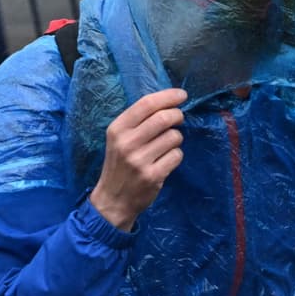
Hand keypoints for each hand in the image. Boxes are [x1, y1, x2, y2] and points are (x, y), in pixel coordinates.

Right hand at [90, 88, 187, 230]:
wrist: (113, 199)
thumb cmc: (119, 164)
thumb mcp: (119, 139)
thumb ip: (139, 121)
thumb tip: (169, 102)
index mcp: (117, 129)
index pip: (146, 104)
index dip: (168, 96)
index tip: (181, 95)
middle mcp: (127, 143)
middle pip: (164, 118)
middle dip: (177, 116)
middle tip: (178, 119)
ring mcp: (140, 160)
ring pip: (174, 137)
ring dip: (176, 139)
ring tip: (166, 146)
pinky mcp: (153, 175)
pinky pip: (177, 155)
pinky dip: (176, 156)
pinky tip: (166, 161)